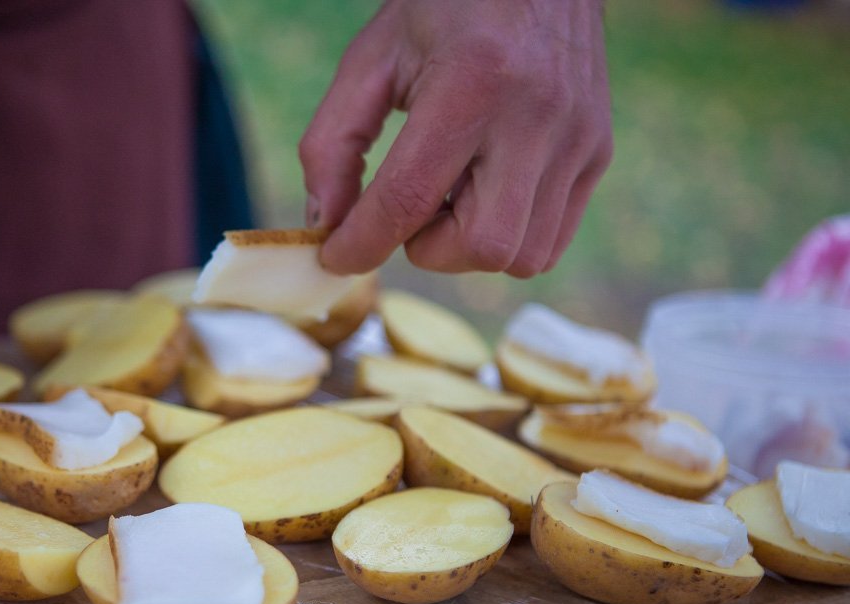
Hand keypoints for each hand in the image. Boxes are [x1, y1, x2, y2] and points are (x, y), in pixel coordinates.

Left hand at [300, 0, 611, 277]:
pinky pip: (550, 242)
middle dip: (426, 248)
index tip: (334, 258)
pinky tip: (483, 195)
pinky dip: (506, 240)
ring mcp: (578, 138)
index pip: (408, 198)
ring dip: (467, 247)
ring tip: (448, 196)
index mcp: (472, 81)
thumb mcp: (371, 58)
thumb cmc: (445, 8)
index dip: (360, 244)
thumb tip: (325, 226)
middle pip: (479, 245)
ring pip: (521, 257)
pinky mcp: (598, 154)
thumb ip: (332, 143)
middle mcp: (536, 115)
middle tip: (407, 211)